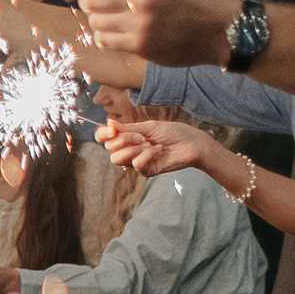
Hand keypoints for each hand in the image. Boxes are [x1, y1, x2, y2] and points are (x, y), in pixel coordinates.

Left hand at [55, 0, 243, 66]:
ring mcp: (140, 27)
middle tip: (101, 1)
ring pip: (95, 23)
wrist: (221, 29)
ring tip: (118, 16)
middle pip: (90, 3)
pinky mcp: (141, 47)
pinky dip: (106, 35)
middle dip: (88, 1)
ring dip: (98, 19)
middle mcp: (142, 1)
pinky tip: (120, 30)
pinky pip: (106, 40)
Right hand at [96, 117, 227, 180]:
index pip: (105, 139)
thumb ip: (128, 128)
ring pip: (117, 159)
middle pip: (109, 148)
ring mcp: (136, 161)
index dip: (103, 134)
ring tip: (148, 143)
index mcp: (128, 138)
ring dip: (132, 149)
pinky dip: (146, 155)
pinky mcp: (146, 170)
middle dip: (123, 139)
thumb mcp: (149, 127)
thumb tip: (109, 122)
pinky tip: (158, 150)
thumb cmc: (174, 132)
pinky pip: (136, 164)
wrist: (192, 143)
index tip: (112, 129)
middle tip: (141, 136)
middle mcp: (129, 150)